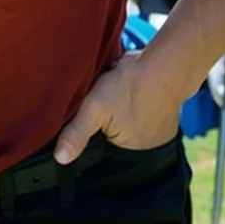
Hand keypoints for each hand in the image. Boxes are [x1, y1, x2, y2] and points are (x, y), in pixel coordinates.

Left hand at [53, 50, 180, 164]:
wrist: (164, 65)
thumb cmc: (130, 86)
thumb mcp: (96, 107)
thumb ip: (77, 132)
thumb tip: (60, 158)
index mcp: (128, 156)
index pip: (100, 155)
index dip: (91, 139)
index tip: (86, 122)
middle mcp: (144, 151)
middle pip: (112, 142)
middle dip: (104, 128)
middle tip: (100, 107)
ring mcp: (156, 135)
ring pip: (125, 128)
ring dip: (118, 117)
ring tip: (115, 100)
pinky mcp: (162, 119)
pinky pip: (138, 117)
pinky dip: (130, 107)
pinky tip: (126, 94)